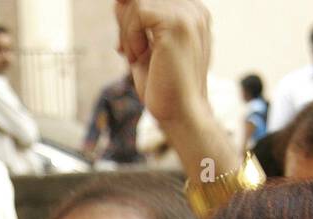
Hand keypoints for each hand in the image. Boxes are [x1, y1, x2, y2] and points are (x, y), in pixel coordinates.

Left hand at [114, 0, 210, 124]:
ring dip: (128, 31)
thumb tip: (118, 0)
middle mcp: (194, 9)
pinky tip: (138, 56)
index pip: (150, 1)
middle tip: (130, 52)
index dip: (132, 19)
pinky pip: (139, 12)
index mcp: (191, 13)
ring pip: (138, 2)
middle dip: (127, 23)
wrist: (180, 113)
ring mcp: (189, 14)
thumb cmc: (163, 87)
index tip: (131, 47)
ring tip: (136, 56)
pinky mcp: (177, 23)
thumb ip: (132, 23)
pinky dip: (131, 36)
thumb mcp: (142, 47)